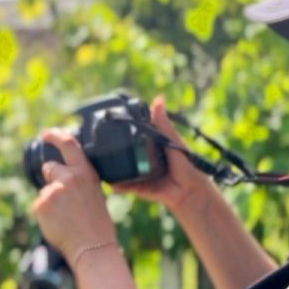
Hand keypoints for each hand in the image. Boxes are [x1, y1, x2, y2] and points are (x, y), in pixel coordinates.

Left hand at [30, 128, 117, 261]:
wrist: (92, 246)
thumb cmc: (96, 224)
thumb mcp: (94, 193)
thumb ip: (77, 180)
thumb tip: (57, 176)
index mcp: (85, 172)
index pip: (69, 144)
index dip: (55, 135)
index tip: (46, 134)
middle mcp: (68, 177)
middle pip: (49, 168)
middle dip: (51, 178)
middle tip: (62, 199)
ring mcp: (53, 191)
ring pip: (44, 191)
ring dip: (50, 201)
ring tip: (66, 218)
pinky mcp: (41, 205)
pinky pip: (38, 206)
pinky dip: (44, 214)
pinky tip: (58, 223)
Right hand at [110, 95, 216, 214]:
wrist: (189, 190)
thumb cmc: (185, 164)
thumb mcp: (172, 140)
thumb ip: (162, 123)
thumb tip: (158, 99)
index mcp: (150, 145)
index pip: (133, 135)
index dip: (121, 130)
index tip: (108, 123)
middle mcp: (142, 158)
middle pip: (123, 152)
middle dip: (112, 150)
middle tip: (98, 144)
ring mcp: (139, 173)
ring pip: (121, 169)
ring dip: (111, 168)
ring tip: (99, 163)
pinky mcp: (138, 187)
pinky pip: (125, 186)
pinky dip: (117, 185)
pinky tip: (109, 182)